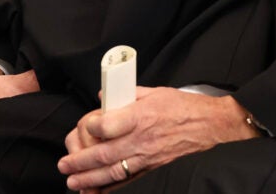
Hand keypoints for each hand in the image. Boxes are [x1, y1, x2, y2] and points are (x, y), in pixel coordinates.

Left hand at [58, 88, 258, 192]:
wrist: (210, 125)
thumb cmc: (184, 107)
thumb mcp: (155, 92)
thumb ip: (128, 94)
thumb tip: (105, 96)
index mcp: (141, 115)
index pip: (107, 125)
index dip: (90, 126)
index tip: (85, 125)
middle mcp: (141, 139)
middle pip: (104, 153)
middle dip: (80, 161)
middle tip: (64, 165)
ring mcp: (147, 157)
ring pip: (112, 171)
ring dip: (89, 179)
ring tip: (73, 182)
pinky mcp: (152, 167)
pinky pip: (128, 180)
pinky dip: (111, 188)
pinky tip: (96, 191)